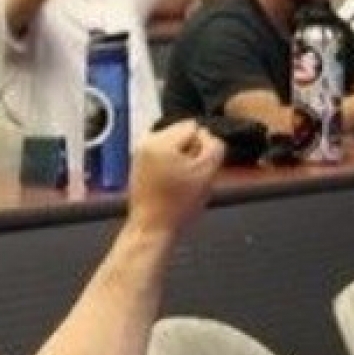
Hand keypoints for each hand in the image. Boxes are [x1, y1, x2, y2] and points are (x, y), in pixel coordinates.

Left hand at [127, 119, 221, 236]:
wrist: (153, 227)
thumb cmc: (178, 205)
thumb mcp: (208, 173)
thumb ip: (214, 147)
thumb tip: (208, 136)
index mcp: (161, 141)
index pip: (194, 127)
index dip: (204, 146)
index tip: (199, 167)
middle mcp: (146, 141)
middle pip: (182, 133)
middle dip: (191, 150)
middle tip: (190, 176)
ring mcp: (140, 152)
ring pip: (174, 144)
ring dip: (181, 158)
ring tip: (179, 181)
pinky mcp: (139, 163)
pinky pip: (163, 155)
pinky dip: (170, 164)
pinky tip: (171, 183)